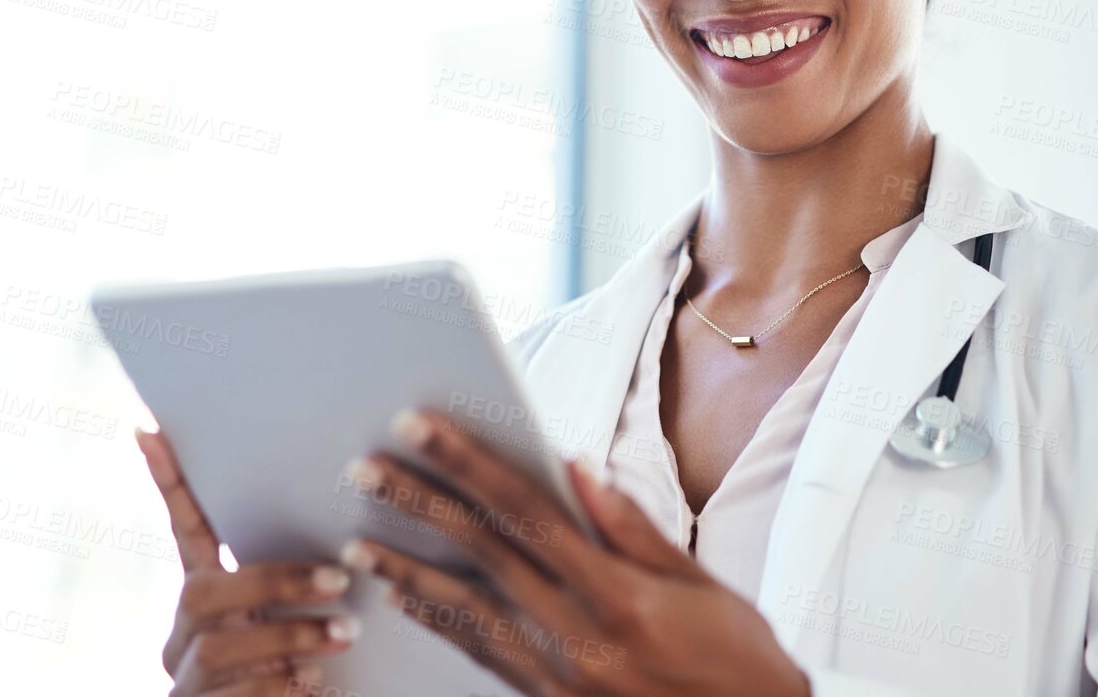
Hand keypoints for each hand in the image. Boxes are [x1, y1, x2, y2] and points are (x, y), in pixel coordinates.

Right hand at [137, 428, 360, 695]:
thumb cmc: (292, 672)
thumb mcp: (289, 624)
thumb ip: (292, 587)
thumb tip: (344, 537)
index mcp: (204, 604)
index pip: (184, 535)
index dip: (170, 487)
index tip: (150, 429)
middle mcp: (183, 638)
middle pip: (202, 594)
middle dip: (274, 580)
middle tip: (340, 579)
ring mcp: (185, 682)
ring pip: (218, 648)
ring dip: (290, 634)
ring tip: (347, 633)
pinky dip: (279, 686)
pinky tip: (316, 681)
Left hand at [338, 408, 812, 696]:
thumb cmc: (740, 662)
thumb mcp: (700, 585)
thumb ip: (630, 527)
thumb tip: (573, 467)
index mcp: (619, 597)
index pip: (524, 512)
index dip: (466, 463)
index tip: (420, 426)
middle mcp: (579, 638)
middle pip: (480, 555)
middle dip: (417, 504)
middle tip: (365, 469)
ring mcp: (558, 679)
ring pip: (464, 612)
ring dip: (406, 572)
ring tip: (357, 543)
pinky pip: (479, 656)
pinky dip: (438, 623)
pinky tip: (406, 599)